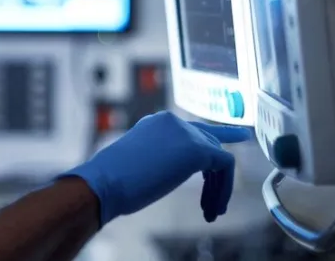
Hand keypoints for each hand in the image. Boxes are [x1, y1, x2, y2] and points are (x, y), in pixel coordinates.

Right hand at [62, 111, 251, 226]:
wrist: (106, 181)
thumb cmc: (114, 181)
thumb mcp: (141, 162)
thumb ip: (161, 158)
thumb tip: (172, 170)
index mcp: (156, 123)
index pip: (192, 131)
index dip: (208, 151)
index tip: (228, 152)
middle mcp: (173, 121)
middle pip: (209, 144)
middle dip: (216, 177)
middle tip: (214, 205)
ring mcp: (186, 132)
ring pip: (219, 157)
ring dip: (219, 188)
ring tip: (211, 212)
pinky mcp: (197, 148)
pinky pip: (225, 166)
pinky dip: (224, 189)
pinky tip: (213, 208)